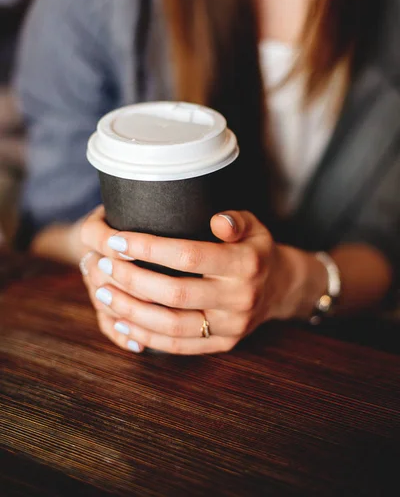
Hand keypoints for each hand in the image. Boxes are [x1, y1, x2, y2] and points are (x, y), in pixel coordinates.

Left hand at [79, 206, 324, 354]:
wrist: (280, 288)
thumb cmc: (255, 249)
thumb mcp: (253, 225)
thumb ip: (234, 220)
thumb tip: (217, 220)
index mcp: (246, 263)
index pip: (190, 256)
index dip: (150, 249)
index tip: (118, 240)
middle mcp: (240, 298)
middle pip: (175, 294)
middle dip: (133, 280)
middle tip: (104, 265)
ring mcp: (231, 326)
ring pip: (172, 325)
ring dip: (132, 311)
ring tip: (104, 294)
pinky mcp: (223, 344)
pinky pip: (179, 345)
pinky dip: (146, 336)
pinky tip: (121, 322)